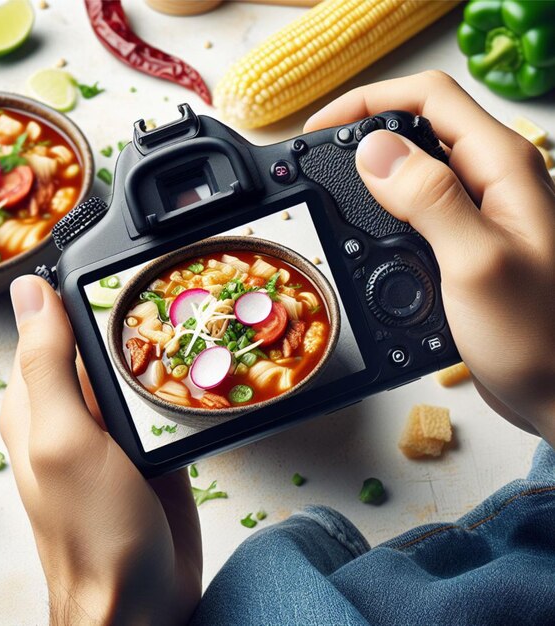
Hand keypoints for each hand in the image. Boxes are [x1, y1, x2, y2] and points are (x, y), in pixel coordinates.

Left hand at [0, 276, 201, 624]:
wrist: (143, 599)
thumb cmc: (95, 531)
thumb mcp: (65, 440)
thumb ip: (47, 365)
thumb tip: (31, 292)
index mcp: (36, 402)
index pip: (49, 323)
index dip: (78, 289)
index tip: (116, 262)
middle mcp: (70, 410)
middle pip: (97, 341)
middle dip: (128, 313)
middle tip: (169, 287)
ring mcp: (111, 427)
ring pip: (131, 365)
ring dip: (158, 343)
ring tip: (195, 319)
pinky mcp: (147, 443)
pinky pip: (158, 396)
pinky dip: (176, 377)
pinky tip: (199, 365)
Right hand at [305, 71, 554, 443]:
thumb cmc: (536, 336)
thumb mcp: (475, 262)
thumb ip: (428, 199)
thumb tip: (375, 150)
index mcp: (502, 167)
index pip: (429, 98)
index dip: (369, 101)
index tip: (321, 128)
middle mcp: (492, 180)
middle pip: (420, 125)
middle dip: (365, 130)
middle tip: (320, 157)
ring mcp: (480, 211)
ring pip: (415, 167)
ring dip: (372, 172)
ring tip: (334, 189)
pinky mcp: (465, 240)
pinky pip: (418, 207)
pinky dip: (384, 207)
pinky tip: (366, 228)